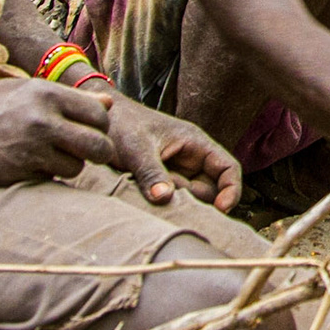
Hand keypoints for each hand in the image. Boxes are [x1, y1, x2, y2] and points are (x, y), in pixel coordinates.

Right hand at [0, 78, 115, 185]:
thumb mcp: (26, 91)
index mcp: (46, 93)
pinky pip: (51, 180)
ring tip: (47, 157)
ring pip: (77, 167)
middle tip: (83, 152)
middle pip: (99, 145)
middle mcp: (42, 119)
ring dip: (69, 166)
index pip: (100, 113)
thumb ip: (70, 99)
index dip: (100, 126)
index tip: (89, 130)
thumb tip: (109, 103)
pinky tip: (27, 166)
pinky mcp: (17, 173)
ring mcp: (29, 148)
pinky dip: (46, 176)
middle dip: (97, 152)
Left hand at [97, 89, 243, 210]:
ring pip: (189, 196)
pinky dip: (163, 204)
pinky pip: (171, 198)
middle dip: (194, 199)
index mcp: (195, 143)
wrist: (99, 120)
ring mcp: (176, 171)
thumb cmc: (121, 123)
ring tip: (149, 192)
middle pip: (210, 189)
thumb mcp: (136, 148)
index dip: (231, 189)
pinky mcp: (160, 181)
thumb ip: (151, 173)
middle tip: (164, 195)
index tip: (220, 209)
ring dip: (176, 202)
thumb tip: (165, 199)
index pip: (228, 167)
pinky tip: (145, 199)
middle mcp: (191, 158)